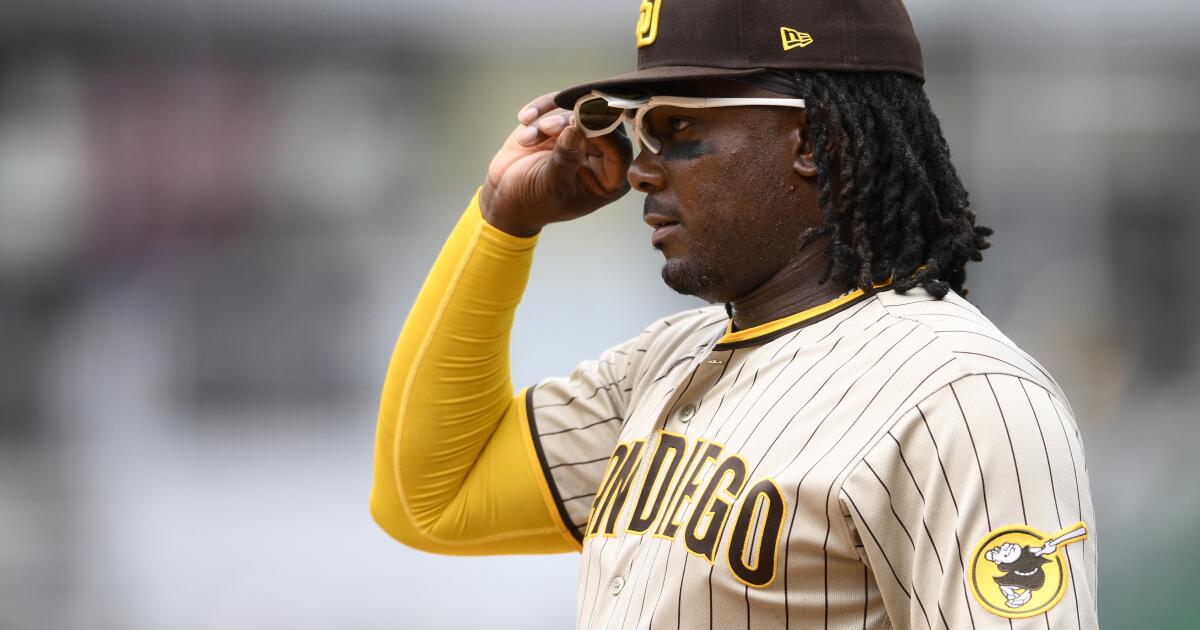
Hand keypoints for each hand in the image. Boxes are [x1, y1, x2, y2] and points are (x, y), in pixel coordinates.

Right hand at [480, 91, 633, 236]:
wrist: (507, 195)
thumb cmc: (534, 201)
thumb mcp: (551, 185)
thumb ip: (566, 158)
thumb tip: (576, 128)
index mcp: (610, 178)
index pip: (620, 149)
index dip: (603, 133)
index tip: (577, 124)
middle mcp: (603, 153)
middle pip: (602, 122)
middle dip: (573, 121)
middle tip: (547, 126)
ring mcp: (583, 135)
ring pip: (577, 110)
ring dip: (549, 121)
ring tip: (527, 139)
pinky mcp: (563, 122)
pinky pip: (558, 103)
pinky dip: (540, 109)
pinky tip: (524, 119)